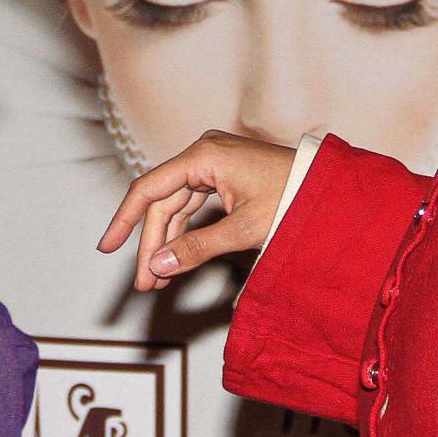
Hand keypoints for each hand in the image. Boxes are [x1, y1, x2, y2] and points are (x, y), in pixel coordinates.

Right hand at [98, 131, 295, 291]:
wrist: (330, 188)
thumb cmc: (295, 198)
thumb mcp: (245, 229)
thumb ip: (198, 248)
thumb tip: (159, 267)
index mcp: (204, 155)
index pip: (149, 189)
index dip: (124, 220)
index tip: (107, 248)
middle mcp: (203, 154)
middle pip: (162, 203)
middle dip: (151, 244)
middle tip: (144, 282)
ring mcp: (212, 164)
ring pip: (175, 208)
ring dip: (166, 243)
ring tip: (156, 280)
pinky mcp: (222, 176)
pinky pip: (192, 206)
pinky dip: (184, 233)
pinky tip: (175, 259)